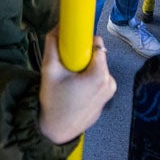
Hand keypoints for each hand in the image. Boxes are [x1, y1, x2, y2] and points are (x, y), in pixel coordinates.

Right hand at [38, 29, 115, 144]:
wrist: (55, 132)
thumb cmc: (53, 102)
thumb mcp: (49, 70)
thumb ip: (52, 45)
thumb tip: (57, 28)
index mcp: (99, 75)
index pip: (98, 45)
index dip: (85, 42)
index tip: (73, 47)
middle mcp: (110, 83)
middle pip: (98, 57)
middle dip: (83, 58)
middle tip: (66, 69)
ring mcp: (110, 94)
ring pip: (98, 69)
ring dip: (85, 70)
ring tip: (69, 82)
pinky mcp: (106, 101)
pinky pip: (98, 82)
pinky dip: (88, 82)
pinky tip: (75, 92)